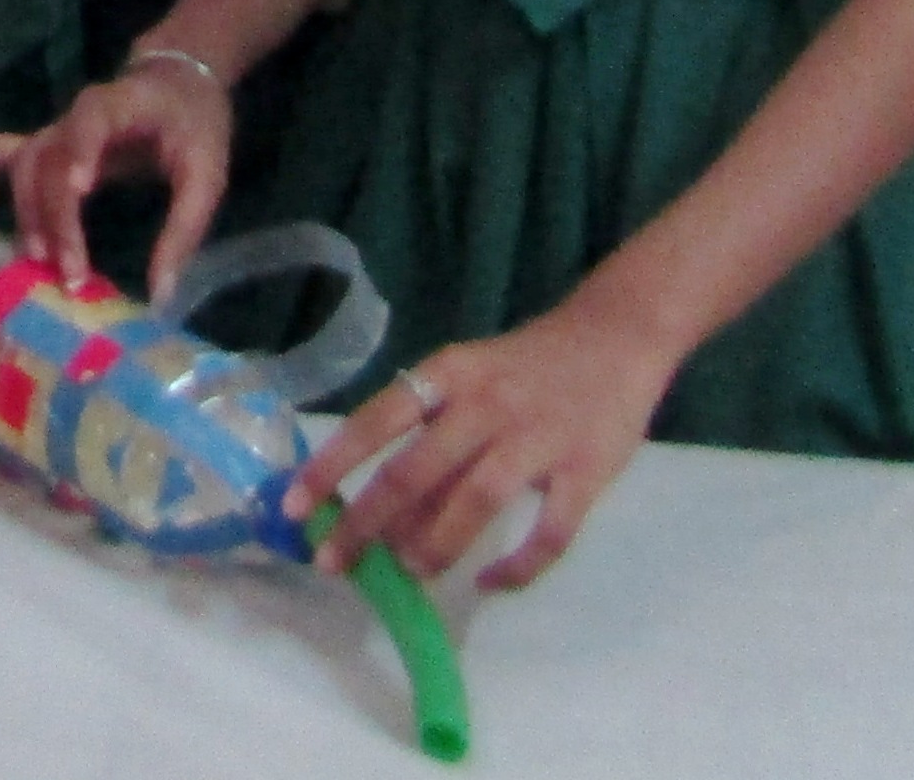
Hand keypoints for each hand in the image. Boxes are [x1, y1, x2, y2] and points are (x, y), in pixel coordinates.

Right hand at [0, 61, 233, 298]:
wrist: (179, 84)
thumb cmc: (195, 125)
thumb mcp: (207, 172)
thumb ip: (185, 229)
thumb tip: (160, 295)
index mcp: (122, 105)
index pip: (93, 119)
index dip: (81, 149)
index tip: (82, 190)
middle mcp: (77, 115)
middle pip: (50, 159)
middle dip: (56, 217)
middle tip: (72, 272)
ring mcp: (56, 130)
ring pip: (25, 167)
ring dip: (29, 215)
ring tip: (45, 262)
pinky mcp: (47, 146)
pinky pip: (0, 150)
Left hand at [283, 296, 676, 589]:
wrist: (619, 333)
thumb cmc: (530, 364)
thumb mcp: (472, 379)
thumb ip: (432, 436)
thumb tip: (381, 515)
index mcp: (453, 374)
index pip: (380, 418)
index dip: (334, 464)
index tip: (294, 505)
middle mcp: (488, 403)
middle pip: (417, 468)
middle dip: (368, 522)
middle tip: (334, 563)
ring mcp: (539, 437)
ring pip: (476, 500)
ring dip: (435, 544)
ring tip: (410, 572)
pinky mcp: (585, 469)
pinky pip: (549, 532)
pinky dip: (518, 567)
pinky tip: (491, 581)